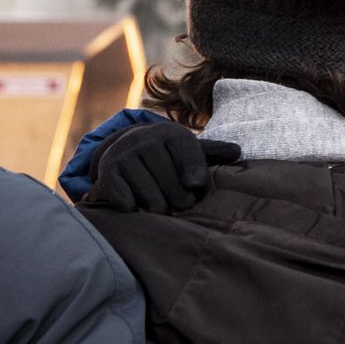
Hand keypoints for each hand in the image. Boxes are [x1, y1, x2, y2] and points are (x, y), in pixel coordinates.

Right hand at [91, 121, 239, 214]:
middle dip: (181, 201)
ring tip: (161, 206)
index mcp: (171, 134)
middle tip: (181, 203)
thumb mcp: (189, 151)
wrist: (124, 149)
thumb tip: (237, 152)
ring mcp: (125, 153)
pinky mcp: (108, 170)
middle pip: (174, 185)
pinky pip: (126, 200)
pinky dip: (134, 208)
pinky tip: (136, 204)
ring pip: (153, 199)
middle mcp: (146, 139)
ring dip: (159, 209)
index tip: (196, 185)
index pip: (189, 155)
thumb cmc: (167, 157)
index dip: (196, 173)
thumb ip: (214, 153)